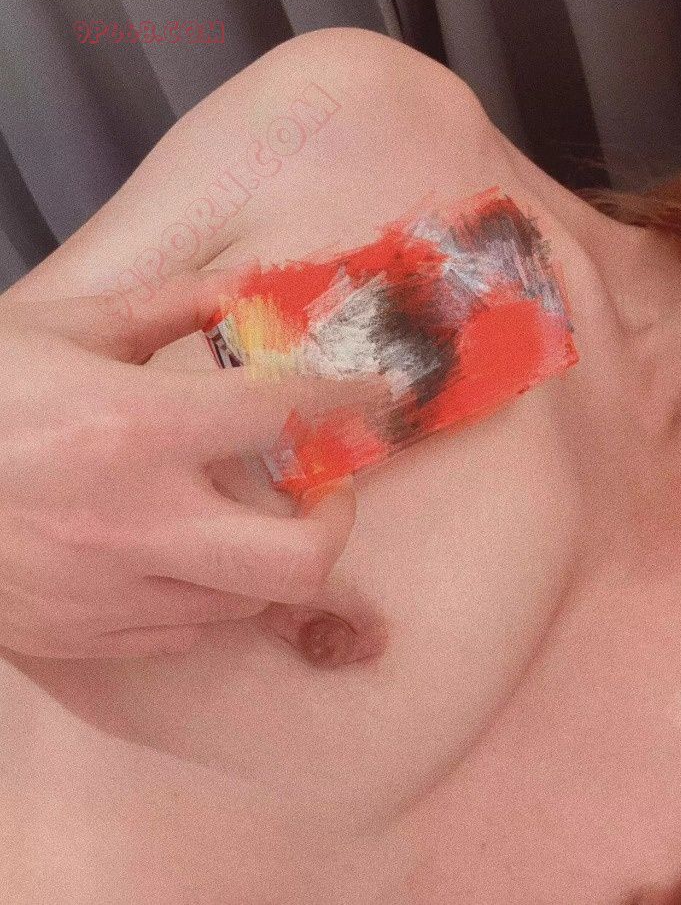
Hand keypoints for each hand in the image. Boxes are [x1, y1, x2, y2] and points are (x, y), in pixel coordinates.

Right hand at [0, 269, 371, 657]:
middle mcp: (138, 521)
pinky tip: (178, 557)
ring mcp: (113, 592)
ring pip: (248, 602)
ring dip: (266, 557)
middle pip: (297, 557)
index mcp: (133, 428)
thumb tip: (236, 288)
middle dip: (332, 523)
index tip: (374, 396)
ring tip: (240, 516)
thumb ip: (161, 307)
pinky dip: (206, 595)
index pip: (279, 413)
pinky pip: (186, 632)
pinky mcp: (86, 638)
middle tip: (318, 489)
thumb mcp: (58, 330)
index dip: (343, 399)